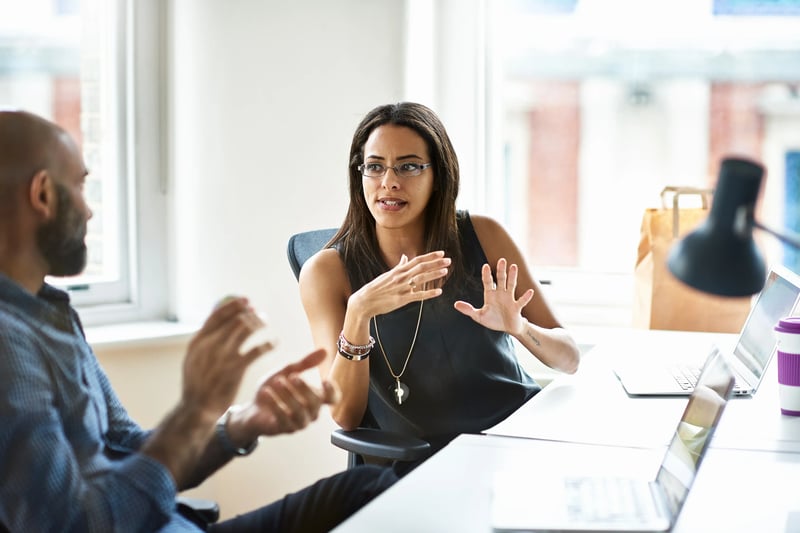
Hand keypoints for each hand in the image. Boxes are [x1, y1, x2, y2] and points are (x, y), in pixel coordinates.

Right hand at [181, 297, 274, 417]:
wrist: (196, 408)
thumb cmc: (198, 382)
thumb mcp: (194, 358)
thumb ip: (204, 341)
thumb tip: (218, 320)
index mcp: (197, 341)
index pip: (217, 315)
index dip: (233, 305)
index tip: (246, 300)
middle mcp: (210, 345)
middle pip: (234, 319)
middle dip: (250, 313)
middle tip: (259, 313)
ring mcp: (223, 356)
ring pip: (246, 329)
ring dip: (259, 323)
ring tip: (266, 322)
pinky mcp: (236, 369)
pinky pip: (257, 350)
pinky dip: (268, 344)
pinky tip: (274, 343)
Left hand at [232, 348, 340, 439]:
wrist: (253, 408)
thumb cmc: (274, 389)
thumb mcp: (287, 371)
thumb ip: (305, 363)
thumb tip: (324, 350)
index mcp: (315, 398)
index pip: (332, 399)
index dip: (332, 391)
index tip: (324, 380)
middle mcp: (311, 412)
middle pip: (316, 403)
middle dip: (305, 388)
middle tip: (292, 376)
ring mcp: (299, 422)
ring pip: (300, 412)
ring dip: (289, 396)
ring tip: (277, 382)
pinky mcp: (285, 429)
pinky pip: (283, 419)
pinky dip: (275, 404)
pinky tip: (266, 392)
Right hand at [350, 251, 450, 317]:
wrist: (365, 301)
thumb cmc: (376, 288)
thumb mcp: (387, 274)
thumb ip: (399, 266)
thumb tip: (405, 257)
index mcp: (398, 271)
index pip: (417, 260)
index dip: (430, 256)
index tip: (441, 253)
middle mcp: (401, 277)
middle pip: (421, 267)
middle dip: (436, 263)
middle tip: (448, 260)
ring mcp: (402, 288)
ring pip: (421, 279)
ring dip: (434, 275)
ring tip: (445, 271)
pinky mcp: (401, 300)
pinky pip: (418, 296)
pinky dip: (428, 294)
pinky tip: (439, 292)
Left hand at [453, 258, 533, 333]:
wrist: (508, 328)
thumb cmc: (494, 320)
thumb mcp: (479, 316)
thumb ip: (468, 310)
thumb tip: (455, 304)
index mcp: (490, 295)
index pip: (488, 282)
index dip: (487, 274)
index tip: (486, 265)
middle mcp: (501, 294)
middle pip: (501, 279)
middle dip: (501, 270)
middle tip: (501, 259)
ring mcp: (510, 299)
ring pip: (511, 285)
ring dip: (513, 276)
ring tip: (514, 266)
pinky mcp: (517, 307)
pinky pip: (522, 301)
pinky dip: (526, 297)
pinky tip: (530, 291)